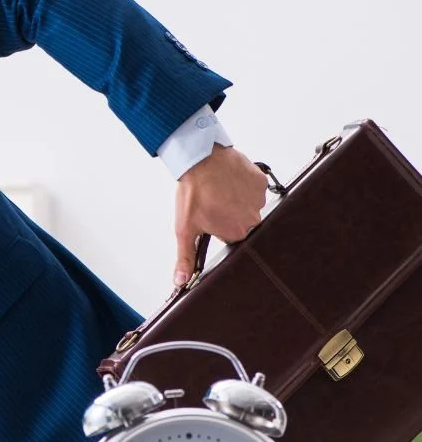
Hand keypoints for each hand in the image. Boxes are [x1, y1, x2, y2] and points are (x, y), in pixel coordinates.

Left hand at [173, 144, 267, 285]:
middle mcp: (252, 219)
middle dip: (227, 215)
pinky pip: (254, 188)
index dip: (218, 228)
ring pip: (248, 205)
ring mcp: (259, 199)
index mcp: (236, 233)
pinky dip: (243, 186)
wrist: (199, 159)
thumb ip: (186, 257)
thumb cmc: (193, 193)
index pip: (230, 237)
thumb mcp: (185, 228)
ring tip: (220, 191)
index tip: (211, 218)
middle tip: (213, 203)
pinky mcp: (261, 182)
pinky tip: (229, 182)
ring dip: (236, 200)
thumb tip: (180, 282)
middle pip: (241, 222)